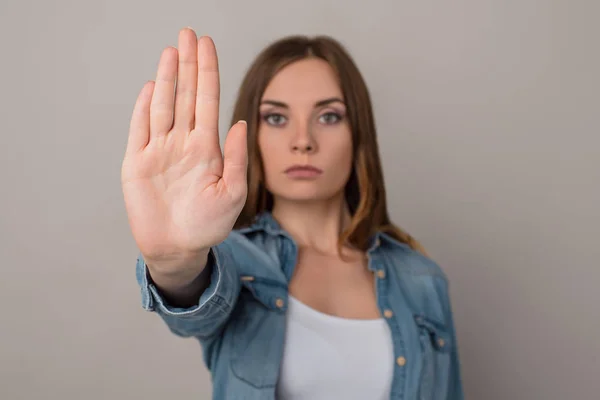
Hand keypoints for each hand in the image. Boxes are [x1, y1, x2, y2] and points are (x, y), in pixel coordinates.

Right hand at [121, 28, 246, 270]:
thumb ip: (237, 158)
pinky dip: (143, 107)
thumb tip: (241, 123)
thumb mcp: (232, 193)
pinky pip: (139, 129)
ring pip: (163, 105)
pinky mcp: (136, 163)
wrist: (178, 249)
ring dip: (166, 78)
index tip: (207, 44)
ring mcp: (159, 151)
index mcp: (207, 148)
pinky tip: (150, 86)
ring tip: (172, 51)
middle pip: (185, 95)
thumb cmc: (208, 224)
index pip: (208, 100)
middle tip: (188, 33)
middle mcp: (183, 143)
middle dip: (188, 64)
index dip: (208, 71)